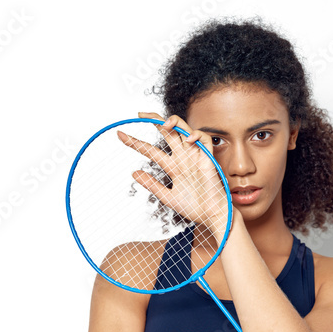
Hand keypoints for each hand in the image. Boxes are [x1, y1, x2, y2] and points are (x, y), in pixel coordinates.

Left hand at [121, 112, 230, 241]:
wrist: (211, 217)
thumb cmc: (193, 208)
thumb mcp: (167, 197)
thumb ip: (152, 185)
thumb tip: (133, 173)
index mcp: (173, 166)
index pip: (152, 149)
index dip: (136, 142)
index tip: (120, 135)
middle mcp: (183, 157)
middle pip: (168, 132)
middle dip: (154, 120)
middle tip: (139, 114)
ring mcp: (195, 156)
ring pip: (185, 130)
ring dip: (175, 123)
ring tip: (164, 124)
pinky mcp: (208, 158)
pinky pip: (204, 140)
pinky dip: (196, 135)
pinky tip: (187, 139)